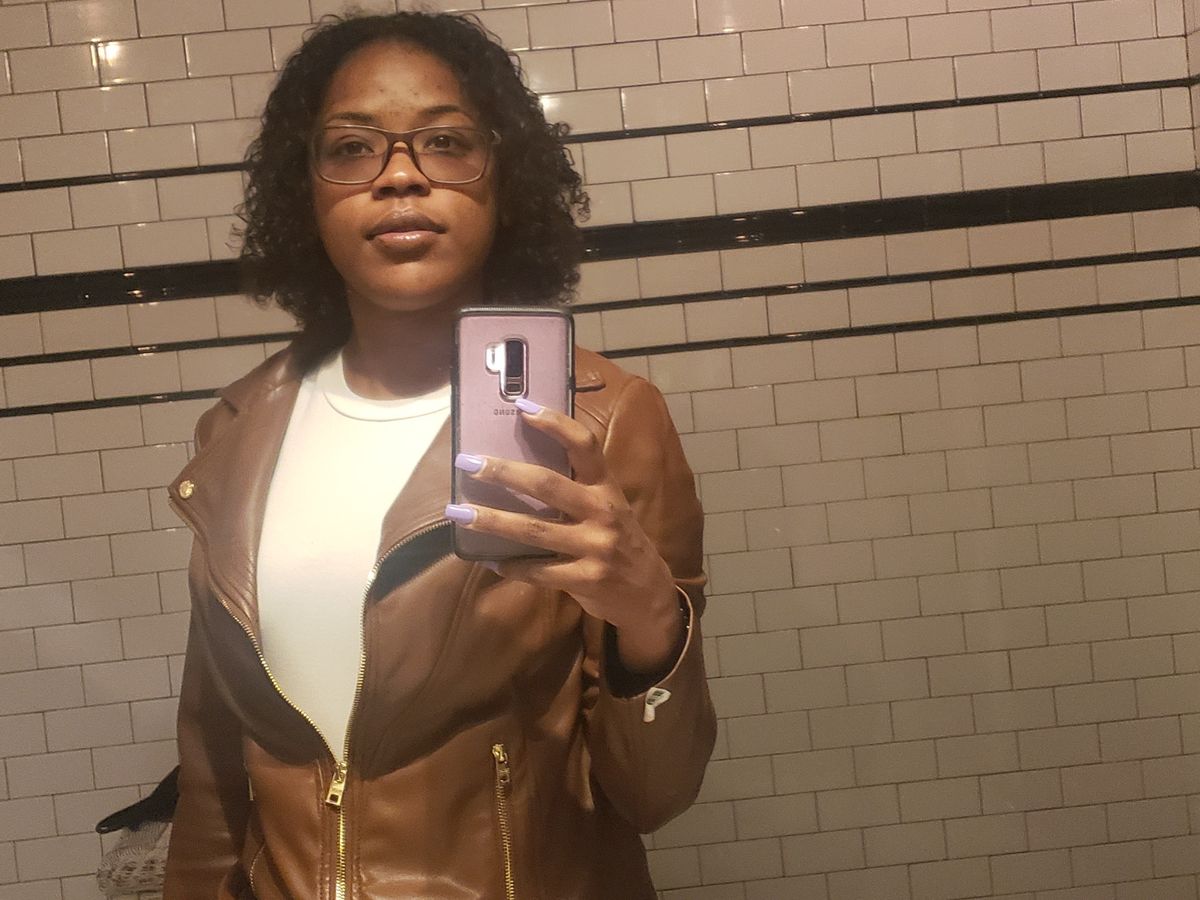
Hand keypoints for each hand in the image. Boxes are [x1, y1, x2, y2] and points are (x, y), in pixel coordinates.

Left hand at [445, 399, 683, 672]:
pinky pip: (539, 571)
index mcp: (607, 487)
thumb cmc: (618, 539)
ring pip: (534, 531)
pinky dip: (510, 566)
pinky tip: (487, 558)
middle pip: (547, 485)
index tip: (522, 408)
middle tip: (468, 462)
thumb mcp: (607, 506)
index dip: (555, 424)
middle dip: (503, 472)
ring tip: (459, 513)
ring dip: (492, 521)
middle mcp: (603, 512)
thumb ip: (575, 488)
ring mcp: (596, 547)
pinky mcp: (587, 579)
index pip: (584, 446)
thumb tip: (518, 465)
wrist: (649, 591)